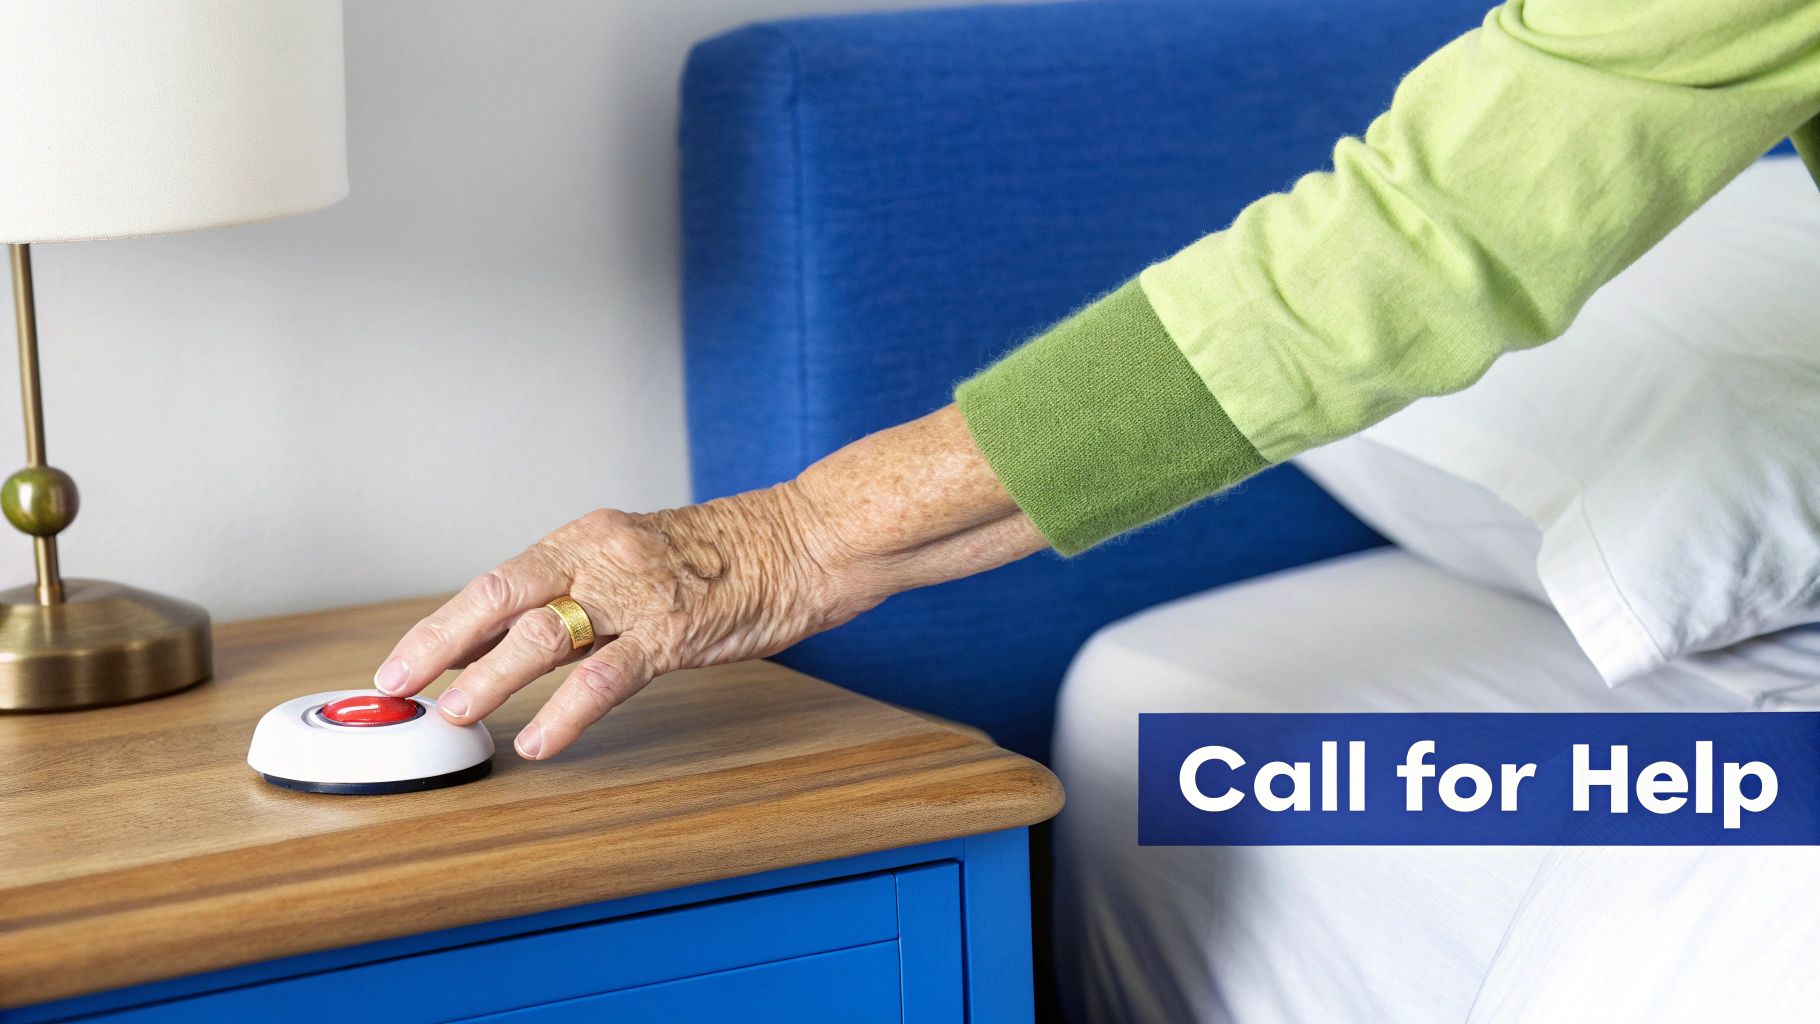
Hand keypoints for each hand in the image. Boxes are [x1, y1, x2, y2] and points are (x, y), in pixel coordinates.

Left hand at [374, 406, 1045, 760]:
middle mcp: (602, 555)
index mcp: (589, 538)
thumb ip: (590, 595)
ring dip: (489, 678)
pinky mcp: (678, 627)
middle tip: (396, 688)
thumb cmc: (735, 556)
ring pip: (544, 632)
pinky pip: (610, 674)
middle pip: (499, 597)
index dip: (442, 625)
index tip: (401, 664)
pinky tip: (540, 741)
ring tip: (453, 715)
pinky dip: (567, 711)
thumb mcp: (645, 561)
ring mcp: (639, 590)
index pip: (496, 582)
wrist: (811, 538)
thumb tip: (526, 646)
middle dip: (439, 645)